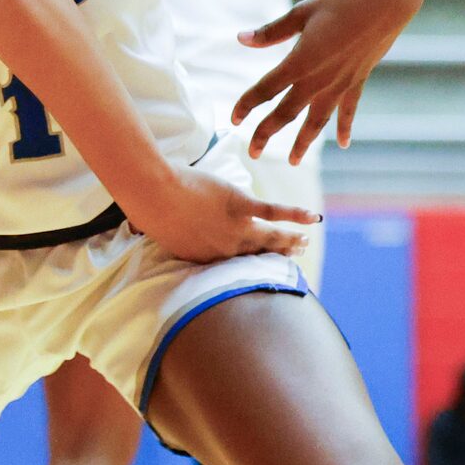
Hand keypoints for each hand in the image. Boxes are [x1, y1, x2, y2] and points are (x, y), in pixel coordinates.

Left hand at [126, 164, 317, 265]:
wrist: (155, 194)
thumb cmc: (151, 211)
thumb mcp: (164, 234)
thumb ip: (173, 236)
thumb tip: (157, 232)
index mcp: (207, 258)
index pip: (235, 267)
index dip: (251, 268)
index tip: (263, 270)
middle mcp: (226, 250)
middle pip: (259, 255)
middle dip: (278, 256)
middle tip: (295, 257)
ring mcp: (236, 229)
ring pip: (271, 237)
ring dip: (290, 240)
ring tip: (303, 242)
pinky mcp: (242, 206)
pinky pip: (275, 213)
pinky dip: (296, 216)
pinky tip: (313, 219)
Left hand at [232, 0, 423, 161]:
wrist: (386, 0)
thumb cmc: (341, 0)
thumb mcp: (301, 12)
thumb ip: (271, 31)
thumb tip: (241, 39)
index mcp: (300, 61)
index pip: (265, 89)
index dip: (246, 105)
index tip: (232, 120)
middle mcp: (319, 79)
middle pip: (286, 113)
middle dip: (267, 134)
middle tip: (252, 153)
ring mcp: (340, 83)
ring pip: (316, 121)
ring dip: (303, 142)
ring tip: (293, 162)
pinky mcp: (358, 81)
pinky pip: (349, 111)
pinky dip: (345, 128)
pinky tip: (343, 144)